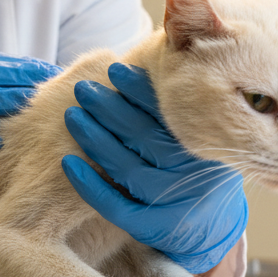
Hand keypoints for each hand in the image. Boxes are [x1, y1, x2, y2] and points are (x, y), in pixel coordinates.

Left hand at [61, 63, 247, 273]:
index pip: (168, 113)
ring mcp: (171, 203)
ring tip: (71, 115)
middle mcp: (190, 174)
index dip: (139, 89)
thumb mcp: (201, 132)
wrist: (210, 226)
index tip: (114, 69)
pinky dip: (89, 184)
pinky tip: (67, 162)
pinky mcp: (152, 228)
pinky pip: (115, 206)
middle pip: (143, 138)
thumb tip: (155, 49)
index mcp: (204, 143)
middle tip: (82, 88)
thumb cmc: (193, 164)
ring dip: (94, 139)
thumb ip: (181, 103)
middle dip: (109, 108)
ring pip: (126, 169)